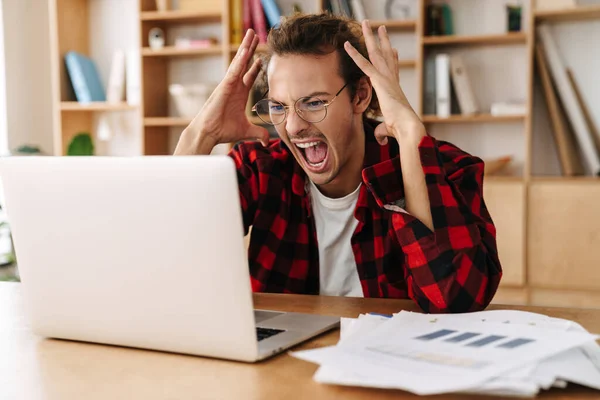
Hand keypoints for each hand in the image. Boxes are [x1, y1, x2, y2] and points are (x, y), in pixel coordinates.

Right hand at [176, 30, 268, 154]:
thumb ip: (258, 132)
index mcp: (240, 94)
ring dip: (245, 48)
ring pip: (239, 62)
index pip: (249, 76)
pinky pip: (234, 71)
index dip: (256, 67)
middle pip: (244, 64)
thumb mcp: (246, 131)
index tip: (262, 57)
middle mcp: (234, 86)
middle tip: (255, 35)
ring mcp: (229, 85)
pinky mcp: (224, 87)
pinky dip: (240, 60)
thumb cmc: (223, 131)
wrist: (209, 133)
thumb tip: (267, 140)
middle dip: (250, 49)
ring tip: (251, 34)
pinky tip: (245, 50)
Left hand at [344, 21, 424, 145]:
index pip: (393, 71)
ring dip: (370, 37)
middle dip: (383, 41)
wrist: (408, 128)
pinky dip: (354, 54)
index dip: (393, 59)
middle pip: (386, 56)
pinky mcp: (379, 81)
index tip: (393, 49)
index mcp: (395, 90)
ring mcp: (386, 78)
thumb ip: (383, 132)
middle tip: (380, 27)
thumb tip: (381, 140)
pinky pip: (364, 64)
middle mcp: (392, 80)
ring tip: (366, 22)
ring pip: (376, 53)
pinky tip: (347, 44)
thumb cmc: (401, 131)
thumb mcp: (389, 130)